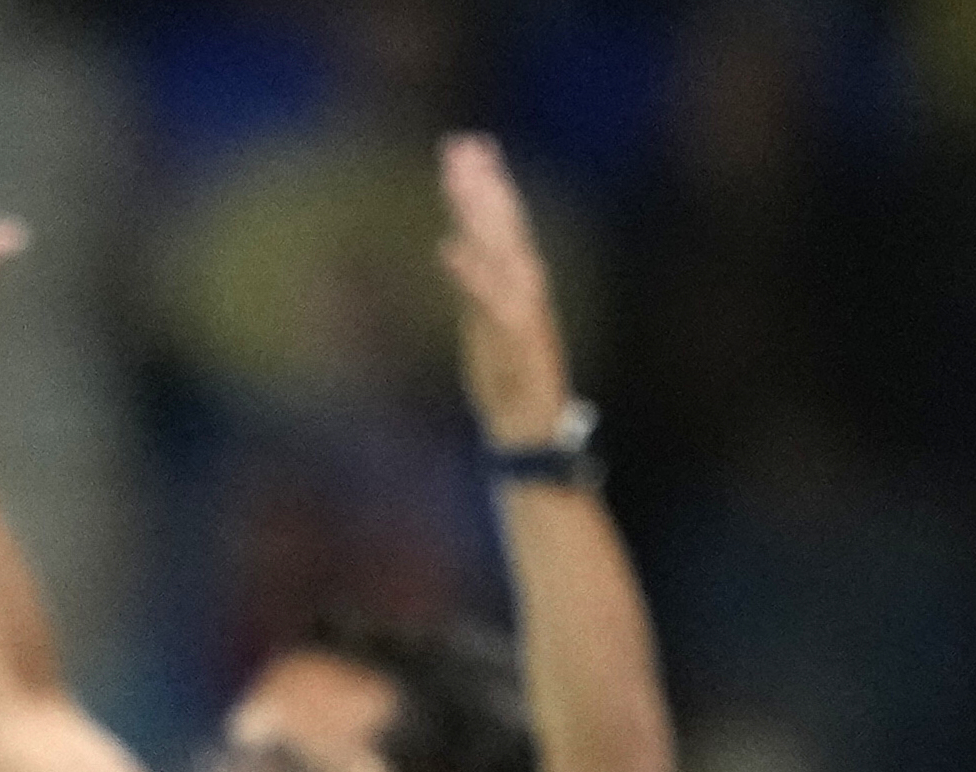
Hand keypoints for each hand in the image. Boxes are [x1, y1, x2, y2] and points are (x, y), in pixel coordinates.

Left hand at [436, 132, 572, 445]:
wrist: (528, 423)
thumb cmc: (506, 374)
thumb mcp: (484, 320)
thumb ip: (474, 280)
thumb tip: (458, 243)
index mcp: (516, 277)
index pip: (500, 218)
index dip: (485, 179)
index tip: (467, 144)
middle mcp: (521, 283)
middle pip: (499, 222)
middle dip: (479, 182)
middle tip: (457, 144)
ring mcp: (518, 306)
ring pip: (497, 248)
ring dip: (477, 212)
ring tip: (456, 178)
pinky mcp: (509, 336)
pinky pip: (486, 298)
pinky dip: (469, 272)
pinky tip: (447, 247)